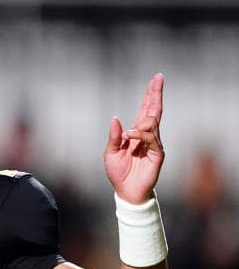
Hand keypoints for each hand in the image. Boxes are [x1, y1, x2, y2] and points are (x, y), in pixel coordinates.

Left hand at [104, 73, 164, 203]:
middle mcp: (147, 136)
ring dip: (141, 123)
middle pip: (154, 110)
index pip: (145, 110)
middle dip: (155, 94)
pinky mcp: (157, 154)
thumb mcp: (110, 152)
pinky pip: (152, 139)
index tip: (155, 80)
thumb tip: (116, 118)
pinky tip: (131, 135)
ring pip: (152, 124)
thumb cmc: (118, 172)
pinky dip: (141, 134)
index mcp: (136, 133)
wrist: (126, 191)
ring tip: (130, 132)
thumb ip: (114, 136)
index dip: (150, 95)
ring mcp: (153, 144)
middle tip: (158, 78)